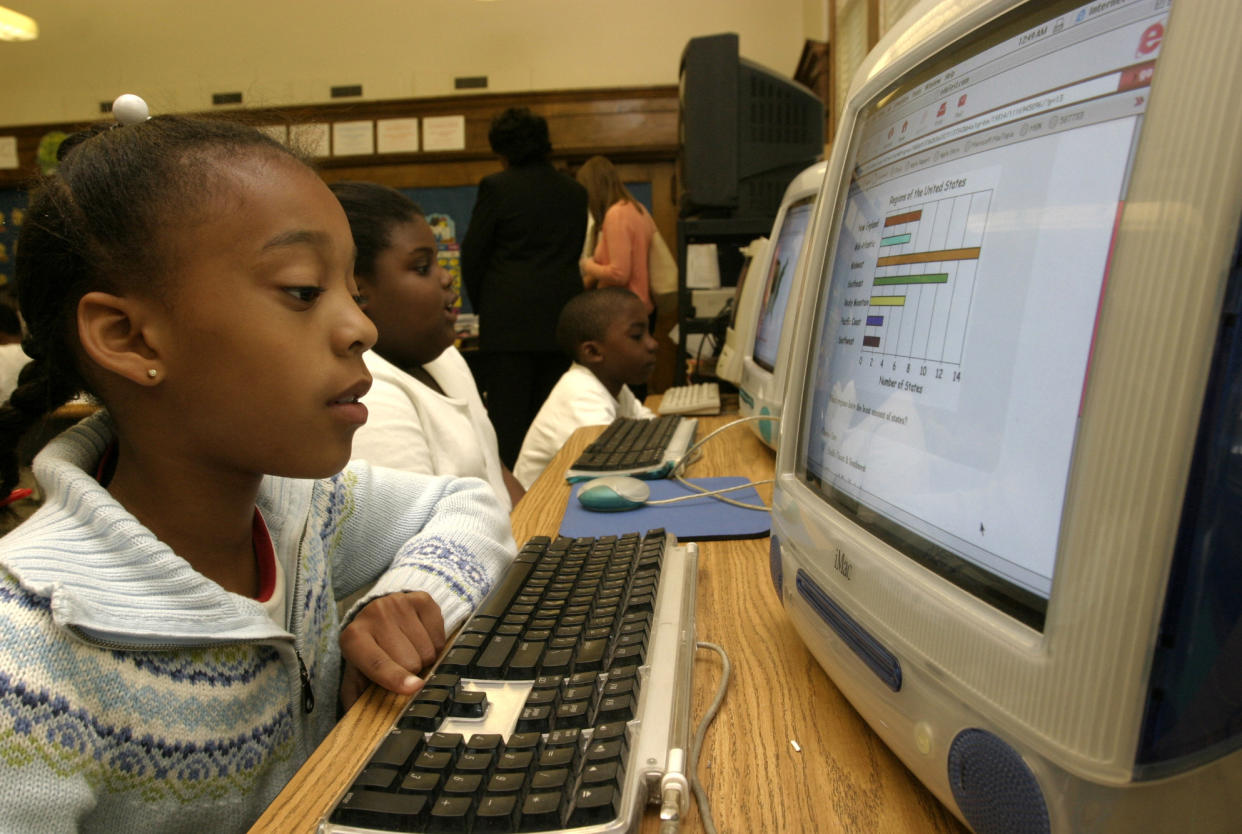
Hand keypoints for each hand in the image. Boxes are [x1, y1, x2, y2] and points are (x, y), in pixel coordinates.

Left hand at [338, 591, 445, 709]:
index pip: (376, 663)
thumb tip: (362, 725)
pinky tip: (421, 638)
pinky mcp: (422, 599)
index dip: (395, 677)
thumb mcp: (356, 671)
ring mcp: (399, 604)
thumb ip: (357, 697)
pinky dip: (435, 643)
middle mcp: (375, 615)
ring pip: (428, 650)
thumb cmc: (369, 649)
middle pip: (409, 661)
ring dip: (424, 658)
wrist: (378, 610)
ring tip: (411, 650)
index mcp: (354, 638)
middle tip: (402, 666)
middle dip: (411, 671)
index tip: (413, 688)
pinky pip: (440, 635)